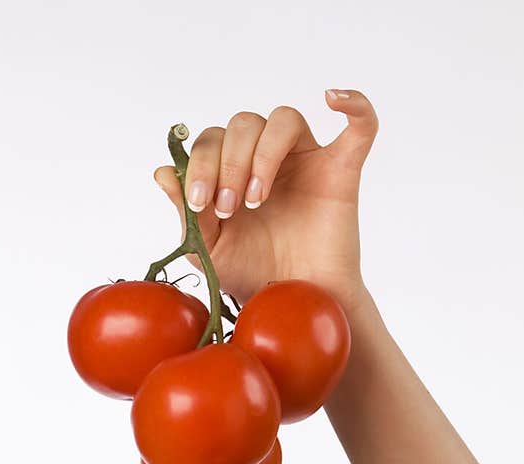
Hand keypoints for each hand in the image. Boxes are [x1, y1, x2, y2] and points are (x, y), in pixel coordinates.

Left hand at [153, 93, 378, 308]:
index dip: (201, 165)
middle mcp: (269, 159)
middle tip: (229, 208)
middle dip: (228, 163)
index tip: (199, 205)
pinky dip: (354, 104)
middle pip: (244, 123)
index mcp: (234, 170)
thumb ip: (186, 211)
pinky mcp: (341, 172)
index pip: (212, 140)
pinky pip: (360, 126)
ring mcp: (306, 161)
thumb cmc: (253, 276)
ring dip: (263, 154)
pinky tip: (333, 99)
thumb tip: (163, 171)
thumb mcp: (208, 249)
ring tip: (256, 198)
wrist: (294, 304)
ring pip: (284, 119)